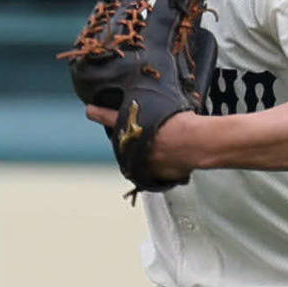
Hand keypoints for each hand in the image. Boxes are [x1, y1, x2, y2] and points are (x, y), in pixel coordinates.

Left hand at [85, 104, 203, 182]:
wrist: (198, 143)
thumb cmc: (185, 123)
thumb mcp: (166, 109)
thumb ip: (154, 114)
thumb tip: (157, 117)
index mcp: (134, 125)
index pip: (109, 116)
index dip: (98, 113)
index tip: (89, 111)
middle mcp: (132, 145)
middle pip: (126, 143)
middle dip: (136, 140)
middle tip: (154, 134)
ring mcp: (140, 162)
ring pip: (139, 159)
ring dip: (149, 155)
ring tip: (170, 146)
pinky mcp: (152, 177)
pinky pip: (154, 171)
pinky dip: (162, 166)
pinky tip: (176, 159)